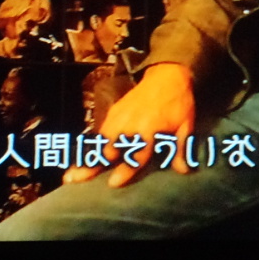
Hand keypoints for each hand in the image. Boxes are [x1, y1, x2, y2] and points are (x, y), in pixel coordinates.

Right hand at [65, 62, 194, 187]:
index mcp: (149, 128)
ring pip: (101, 140)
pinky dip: (94, 144)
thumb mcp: (185, 125)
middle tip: (76, 179)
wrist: (166, 75)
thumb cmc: (178, 102)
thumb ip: (180, 149)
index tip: (113, 184)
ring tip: (73, 172)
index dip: (125, 171)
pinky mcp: (114, 111)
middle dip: (93, 164)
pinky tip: (83, 156)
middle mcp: (130, 123)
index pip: (136, 154)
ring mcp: (119, 116)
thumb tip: (183, 171)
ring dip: (88, 155)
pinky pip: (101, 131)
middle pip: (109, 148)